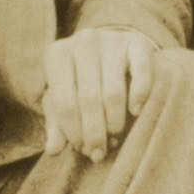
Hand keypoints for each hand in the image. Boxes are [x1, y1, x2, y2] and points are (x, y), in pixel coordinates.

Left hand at [40, 23, 161, 166]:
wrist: (110, 50)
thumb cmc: (80, 81)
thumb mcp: (63, 99)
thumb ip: (57, 124)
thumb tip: (52, 150)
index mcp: (57, 55)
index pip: (63, 103)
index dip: (73, 133)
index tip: (83, 151)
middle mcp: (82, 41)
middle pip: (88, 99)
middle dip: (94, 133)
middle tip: (99, 153)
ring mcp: (111, 39)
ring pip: (113, 91)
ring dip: (115, 122)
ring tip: (115, 138)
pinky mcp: (137, 42)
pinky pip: (141, 71)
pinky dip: (139, 95)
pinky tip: (136, 112)